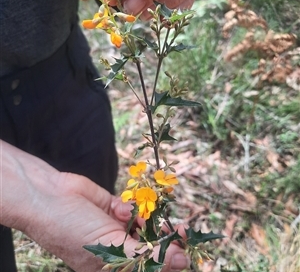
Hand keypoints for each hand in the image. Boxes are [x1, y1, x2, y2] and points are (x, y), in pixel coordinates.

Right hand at [1, 141, 188, 271]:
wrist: (49, 197)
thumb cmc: (73, 230)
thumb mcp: (109, 248)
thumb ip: (145, 256)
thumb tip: (180, 262)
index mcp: (112, 268)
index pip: (148, 269)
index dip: (168, 261)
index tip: (185, 250)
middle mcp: (116, 249)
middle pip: (151, 246)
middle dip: (166, 239)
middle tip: (182, 229)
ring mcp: (115, 228)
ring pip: (144, 226)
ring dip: (150, 220)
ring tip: (155, 218)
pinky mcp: (114, 208)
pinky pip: (132, 208)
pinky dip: (129, 206)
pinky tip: (118, 207)